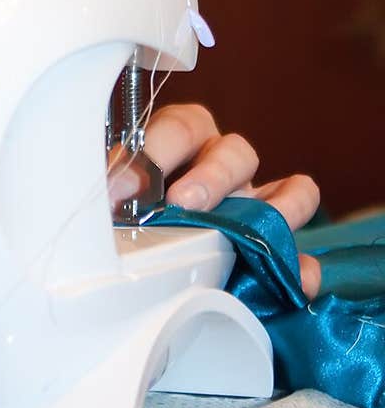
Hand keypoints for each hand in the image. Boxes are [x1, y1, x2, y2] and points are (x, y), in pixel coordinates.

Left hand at [107, 103, 321, 298]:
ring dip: (273, 210)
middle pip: (238, 152)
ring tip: (240, 235)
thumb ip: (118, 188)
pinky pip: (303, 254)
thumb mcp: (121, 194)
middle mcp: (227, 169)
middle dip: (211, 175)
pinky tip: (288, 281)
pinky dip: (300, 266)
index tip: (122, 187)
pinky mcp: (278, 253)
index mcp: (187, 143)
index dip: (155, 150)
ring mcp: (258, 208)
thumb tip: (105, 194)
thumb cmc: (134, 213)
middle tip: (181, 203)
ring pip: (291, 191)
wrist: (148, 266)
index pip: (182, 126)